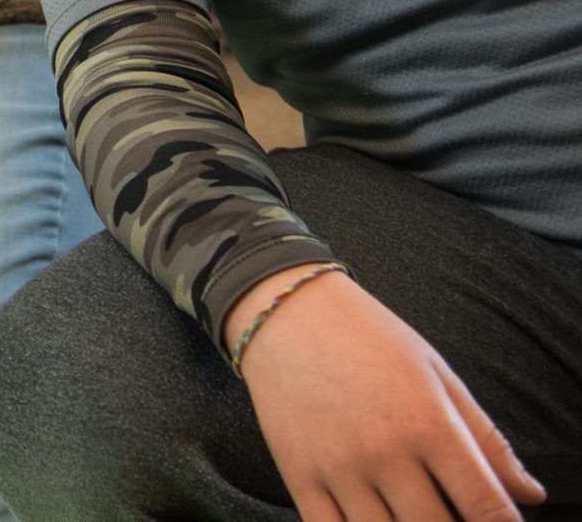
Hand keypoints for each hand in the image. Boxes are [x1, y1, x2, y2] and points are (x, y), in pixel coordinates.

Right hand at [234, 269, 544, 521]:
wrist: (283, 310)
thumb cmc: (368, 336)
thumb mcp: (438, 374)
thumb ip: (487, 438)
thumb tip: (529, 493)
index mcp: (429, 424)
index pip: (487, 507)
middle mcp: (385, 452)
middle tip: (449, 513)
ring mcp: (338, 468)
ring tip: (409, 514)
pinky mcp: (298, 474)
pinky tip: (371, 521)